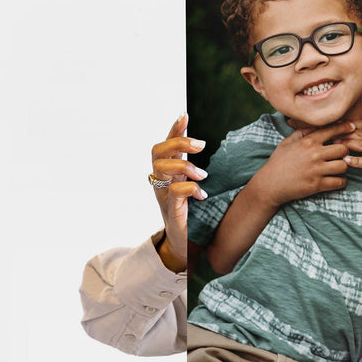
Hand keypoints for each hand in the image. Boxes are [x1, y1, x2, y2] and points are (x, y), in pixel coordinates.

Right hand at [151, 113, 207, 270]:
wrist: (185, 247)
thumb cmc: (191, 215)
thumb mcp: (193, 187)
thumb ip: (194, 169)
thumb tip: (205, 148)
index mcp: (168, 174)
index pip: (165, 145)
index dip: (173, 129)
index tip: (185, 115)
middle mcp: (162, 182)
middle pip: (157, 152)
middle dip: (178, 143)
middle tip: (201, 146)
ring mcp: (164, 196)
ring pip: (162, 169)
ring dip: (185, 166)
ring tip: (203, 175)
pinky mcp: (171, 211)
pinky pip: (175, 192)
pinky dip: (190, 189)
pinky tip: (201, 195)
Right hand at [250, 121, 355, 206]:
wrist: (270, 184)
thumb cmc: (278, 162)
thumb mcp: (288, 142)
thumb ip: (302, 132)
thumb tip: (315, 123)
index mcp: (307, 142)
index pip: (332, 130)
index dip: (345, 127)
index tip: (352, 127)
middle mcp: (314, 154)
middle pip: (343, 149)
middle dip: (345, 151)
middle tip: (342, 154)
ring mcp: (316, 170)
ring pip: (343, 166)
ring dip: (344, 167)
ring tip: (339, 167)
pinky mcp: (317, 185)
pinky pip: (339, 182)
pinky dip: (341, 181)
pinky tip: (336, 179)